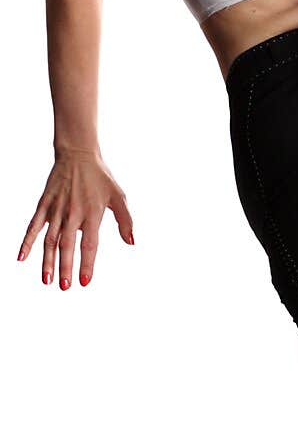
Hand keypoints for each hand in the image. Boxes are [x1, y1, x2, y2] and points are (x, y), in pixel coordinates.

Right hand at [17, 151, 134, 287]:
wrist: (78, 155)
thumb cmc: (101, 177)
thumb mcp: (119, 196)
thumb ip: (125, 220)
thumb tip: (131, 242)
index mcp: (92, 213)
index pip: (89, 245)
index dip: (86, 264)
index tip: (84, 282)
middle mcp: (73, 213)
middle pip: (67, 246)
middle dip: (66, 268)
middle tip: (65, 287)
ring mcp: (56, 209)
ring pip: (49, 240)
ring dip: (47, 261)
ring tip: (47, 280)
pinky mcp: (44, 204)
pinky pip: (33, 226)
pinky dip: (27, 242)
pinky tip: (21, 257)